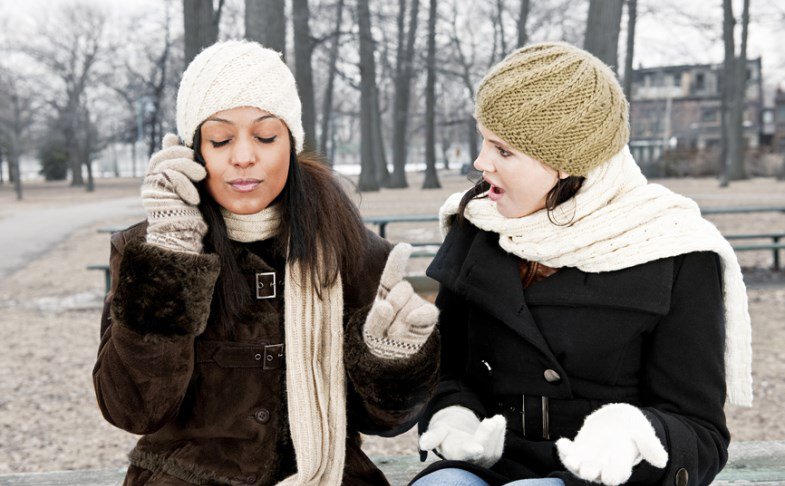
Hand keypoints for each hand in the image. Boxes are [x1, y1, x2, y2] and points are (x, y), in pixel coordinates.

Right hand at [142, 133, 207, 253]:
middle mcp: (152, 183)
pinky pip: (171, 177)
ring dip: (187, 166)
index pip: (162, 156)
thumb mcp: (192, 189)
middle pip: (161, 157)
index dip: (169, 146)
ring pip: (167, 164)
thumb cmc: (191, 215)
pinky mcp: (155, 195)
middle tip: (197, 162)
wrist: (183, 237)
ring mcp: (152, 189)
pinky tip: (194, 198)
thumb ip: (189, 174)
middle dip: (180, 154)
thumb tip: (192, 154)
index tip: (176, 139)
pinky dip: (186, 185)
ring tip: (201, 175)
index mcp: (159, 180)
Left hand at [363, 243, 438, 358]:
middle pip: (402, 289)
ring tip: (393, 334)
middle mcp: (403, 295)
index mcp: (386, 292)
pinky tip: (411, 321)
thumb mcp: (370, 330)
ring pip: (412, 302)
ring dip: (401, 320)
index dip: (398, 259)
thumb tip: (386, 306)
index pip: (392, 273)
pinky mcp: (428, 316)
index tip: (405, 247)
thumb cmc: (378, 340)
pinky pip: (429, 311)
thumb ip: (376, 318)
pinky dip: (419, 316)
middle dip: (393, 305)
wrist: (391, 361)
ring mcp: (417, 304)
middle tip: (385, 326)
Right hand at [419, 406, 505, 467]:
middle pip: (482, 453)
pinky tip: (500, 421)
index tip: (478, 448)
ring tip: (498, 418)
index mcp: (455, 455)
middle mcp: (469, 462)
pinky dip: (501, 434)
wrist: (454, 435)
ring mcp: (481, 462)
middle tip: (492, 420)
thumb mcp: (437, 430)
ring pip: (493, 452)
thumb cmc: (444, 433)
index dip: (471, 452)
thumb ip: (432, 436)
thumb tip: (424, 443)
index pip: (464, 455)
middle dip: (488, 436)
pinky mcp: (490, 457)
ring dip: (497, 434)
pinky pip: (498, 449)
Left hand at [556, 403, 667, 485]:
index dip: (613, 476)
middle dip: (591, 473)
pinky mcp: (579, 450)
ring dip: (573, 465)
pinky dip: (564, 450)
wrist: (618, 419)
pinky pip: (569, 453)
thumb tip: (661, 460)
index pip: (617, 474)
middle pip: (596, 474)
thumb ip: (650, 446)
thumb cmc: (633, 427)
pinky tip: (562, 443)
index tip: (610, 477)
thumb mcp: (643, 432)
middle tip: (587, 470)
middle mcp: (604, 466)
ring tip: (570, 459)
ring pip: (579, 467)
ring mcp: (590, 459)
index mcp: (621, 465)